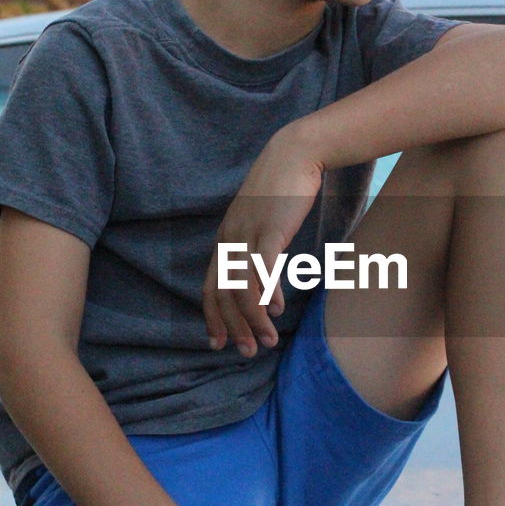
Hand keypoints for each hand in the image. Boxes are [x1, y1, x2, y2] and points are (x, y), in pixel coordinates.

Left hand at [203, 128, 323, 356]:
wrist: (294, 153)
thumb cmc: (282, 189)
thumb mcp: (262, 223)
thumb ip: (259, 252)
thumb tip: (266, 291)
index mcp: (225, 239)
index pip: (210, 286)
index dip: (212, 317)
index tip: (217, 342)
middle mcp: (230, 239)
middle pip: (222, 293)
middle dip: (231, 327)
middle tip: (243, 352)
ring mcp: (248, 235)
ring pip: (241, 288)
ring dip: (253, 320)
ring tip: (266, 341)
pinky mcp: (270, 231)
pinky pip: (263, 271)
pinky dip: (267, 296)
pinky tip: (276, 312)